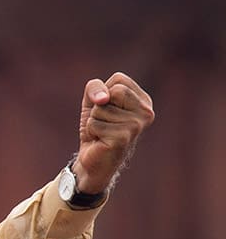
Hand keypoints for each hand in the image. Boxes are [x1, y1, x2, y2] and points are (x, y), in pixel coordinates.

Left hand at [75, 72, 154, 192]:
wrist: (93, 159)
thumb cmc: (97, 128)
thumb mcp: (92, 101)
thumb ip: (94, 87)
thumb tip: (103, 99)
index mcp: (144, 101)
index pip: (119, 79)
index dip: (104, 93)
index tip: (107, 109)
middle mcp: (146, 112)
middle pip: (114, 91)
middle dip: (99, 106)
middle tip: (104, 122)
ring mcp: (137, 126)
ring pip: (100, 108)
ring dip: (94, 121)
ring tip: (103, 133)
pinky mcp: (123, 138)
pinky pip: (94, 123)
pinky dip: (91, 131)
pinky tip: (101, 140)